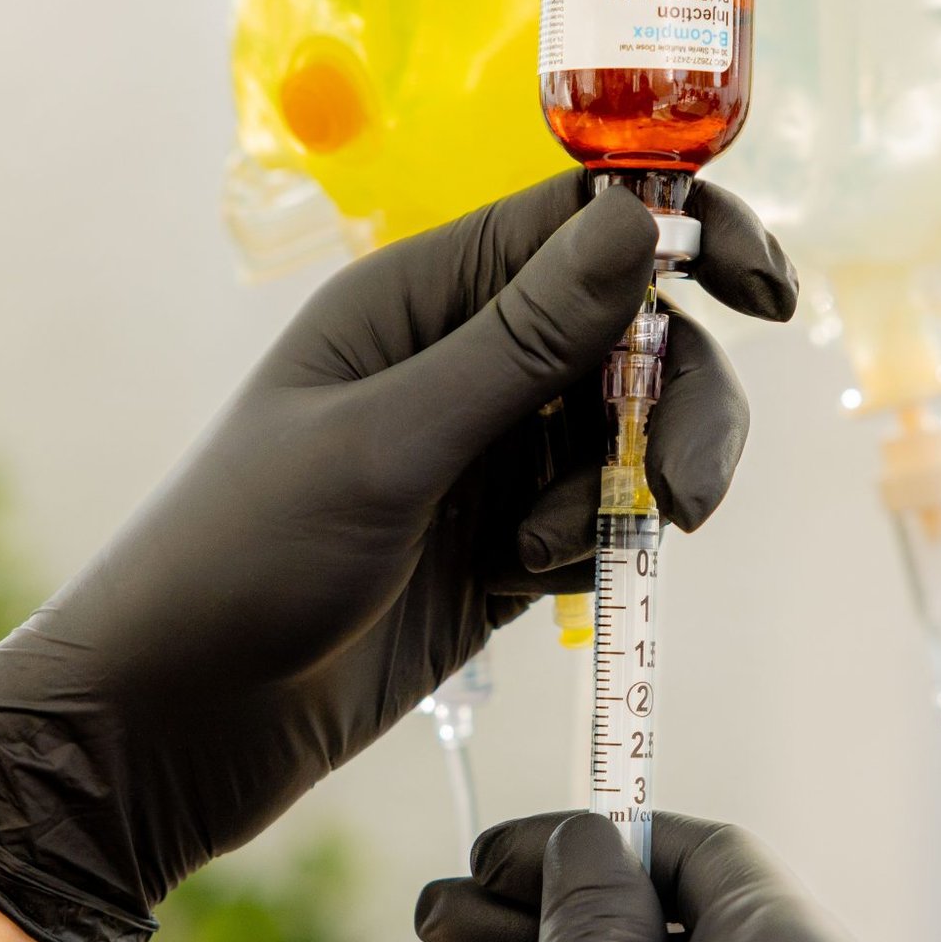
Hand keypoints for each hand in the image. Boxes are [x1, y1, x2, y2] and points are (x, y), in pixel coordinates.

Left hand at [0, 173, 796, 941]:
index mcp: (417, 298)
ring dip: (629, 484)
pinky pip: (596, 518)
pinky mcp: (498, 546)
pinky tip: (521, 587)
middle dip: (672, 401)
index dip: (683, 234)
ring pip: (626, 431)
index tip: (764, 292)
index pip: (580, 220)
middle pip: (630, 333)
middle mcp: (458, 361)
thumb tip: (640, 216)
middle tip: (679, 489)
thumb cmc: (242, 558)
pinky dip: (590, 548)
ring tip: (560, 553)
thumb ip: (525, 339)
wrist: (177, 725)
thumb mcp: (390, 443)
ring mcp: (482, 456)